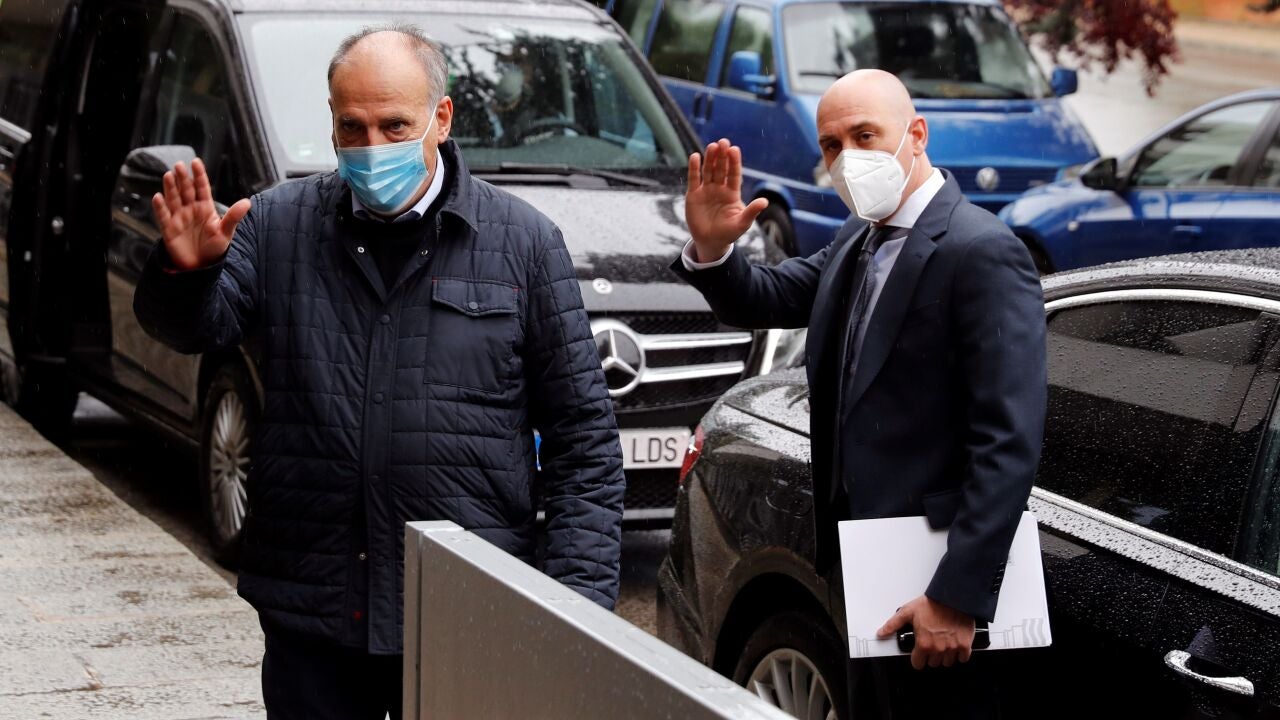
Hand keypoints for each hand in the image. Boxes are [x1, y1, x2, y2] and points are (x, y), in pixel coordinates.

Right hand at [151, 158, 250, 270]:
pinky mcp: (169, 228)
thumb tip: (247, 202)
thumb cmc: (214, 248)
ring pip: (173, 199)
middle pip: (186, 190)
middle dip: (182, 178)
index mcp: (205, 207)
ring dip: (170, 188)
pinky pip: (163, 216)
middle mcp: (190, 209)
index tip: (195, 162)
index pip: (201, 188)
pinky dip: (160, 207)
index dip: (198, 175)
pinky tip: (158, 197)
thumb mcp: (226, 232)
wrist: (200, 266)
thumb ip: (234, 217)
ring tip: (169, 175)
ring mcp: (178, 217)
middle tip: (179, 166)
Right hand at [685, 138, 767, 262]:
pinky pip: (694, 179)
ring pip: (708, 170)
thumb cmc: (729, 233)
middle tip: (723, 142)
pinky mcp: (693, 195)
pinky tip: (695, 157)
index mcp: (732, 193)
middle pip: (721, 168)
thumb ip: (751, 211)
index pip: (734, 174)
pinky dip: (694, 168)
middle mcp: (719, 188)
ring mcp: (706, 190)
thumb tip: (764, 201)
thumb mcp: (742, 223)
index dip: (734, 162)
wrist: (710, 242)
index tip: (734, 149)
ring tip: (712, 146)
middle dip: (722, 156)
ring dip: (710, 158)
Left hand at [876, 595, 975, 669]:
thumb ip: (893, 624)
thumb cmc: (932, 603)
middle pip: (933, 663)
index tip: (919, 653)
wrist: (953, 597)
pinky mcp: (965, 645)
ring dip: (945, 655)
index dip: (917, 658)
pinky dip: (960, 654)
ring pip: (947, 662)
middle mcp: (938, 649)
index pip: (918, 664)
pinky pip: (963, 658)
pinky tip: (955, 644)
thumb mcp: (908, 612)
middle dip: (931, 656)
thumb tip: (881, 633)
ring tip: (943, 643)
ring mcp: (952, 648)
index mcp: (924, 644)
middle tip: (931, 643)